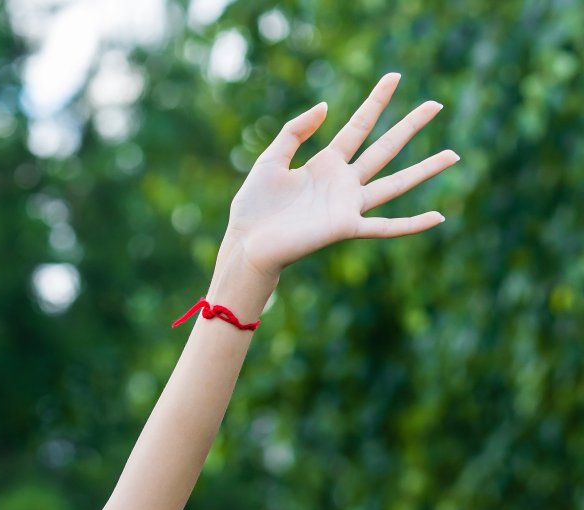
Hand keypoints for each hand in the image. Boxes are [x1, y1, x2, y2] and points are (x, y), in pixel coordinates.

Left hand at [224, 72, 459, 278]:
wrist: (247, 242)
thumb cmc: (255, 206)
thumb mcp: (270, 159)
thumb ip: (295, 131)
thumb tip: (326, 106)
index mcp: (326, 163)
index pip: (358, 126)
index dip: (376, 101)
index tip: (395, 76)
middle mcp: (343, 182)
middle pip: (384, 148)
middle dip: (410, 126)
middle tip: (436, 104)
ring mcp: (348, 205)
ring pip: (395, 183)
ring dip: (425, 170)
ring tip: (453, 155)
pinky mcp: (346, 227)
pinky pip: (385, 227)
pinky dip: (412, 224)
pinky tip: (439, 218)